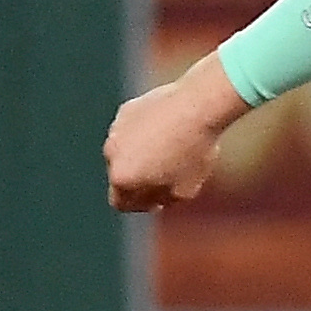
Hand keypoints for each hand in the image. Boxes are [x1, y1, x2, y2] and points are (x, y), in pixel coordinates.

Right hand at [104, 54, 247, 211]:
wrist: (198, 106)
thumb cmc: (194, 150)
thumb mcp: (186, 190)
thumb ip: (165, 200)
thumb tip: (157, 200)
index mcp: (122, 178)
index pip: (121, 202)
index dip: (142, 204)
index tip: (161, 197)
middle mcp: (111, 154)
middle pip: (124, 174)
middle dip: (142, 177)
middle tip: (171, 170)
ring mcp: (117, 130)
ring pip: (128, 149)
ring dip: (143, 152)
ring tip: (175, 145)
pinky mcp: (127, 110)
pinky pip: (134, 127)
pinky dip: (148, 130)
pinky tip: (172, 126)